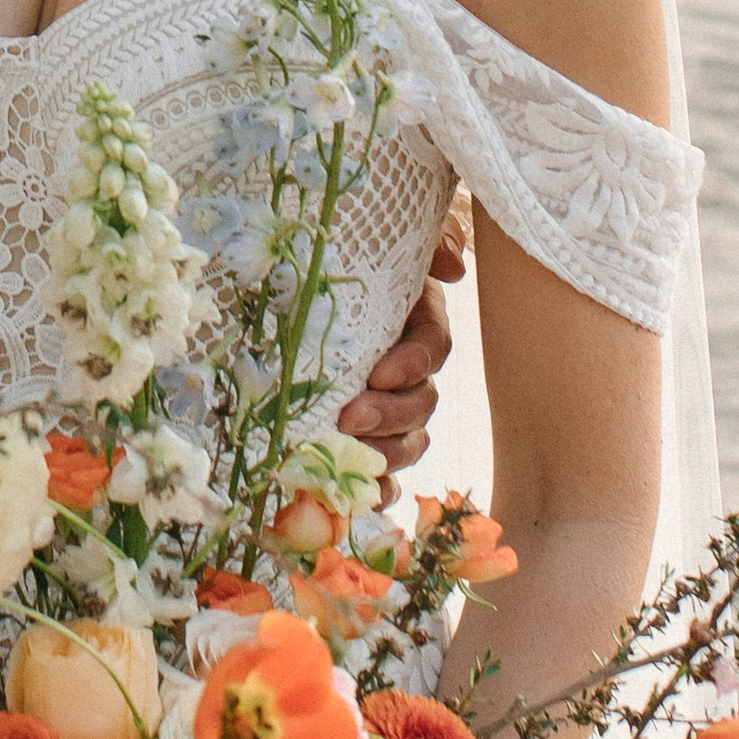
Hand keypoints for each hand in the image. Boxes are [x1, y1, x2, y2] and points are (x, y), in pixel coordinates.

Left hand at [333, 207, 464, 477]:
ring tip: (348, 453)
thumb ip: (427, 241)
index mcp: (417, 322)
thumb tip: (452, 265)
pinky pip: (383, 472)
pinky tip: (361, 497)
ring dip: (385, 454)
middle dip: (390, 416)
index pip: (432, 349)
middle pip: (421, 404)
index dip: (412, 364)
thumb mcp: (382, 243)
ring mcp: (389, 408)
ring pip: (408, 442)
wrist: (286, 288)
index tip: (379, 373)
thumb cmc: (340, 259)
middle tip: (350, 417)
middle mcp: (408, 370)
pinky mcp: (365, 438)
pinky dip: (377, 488)